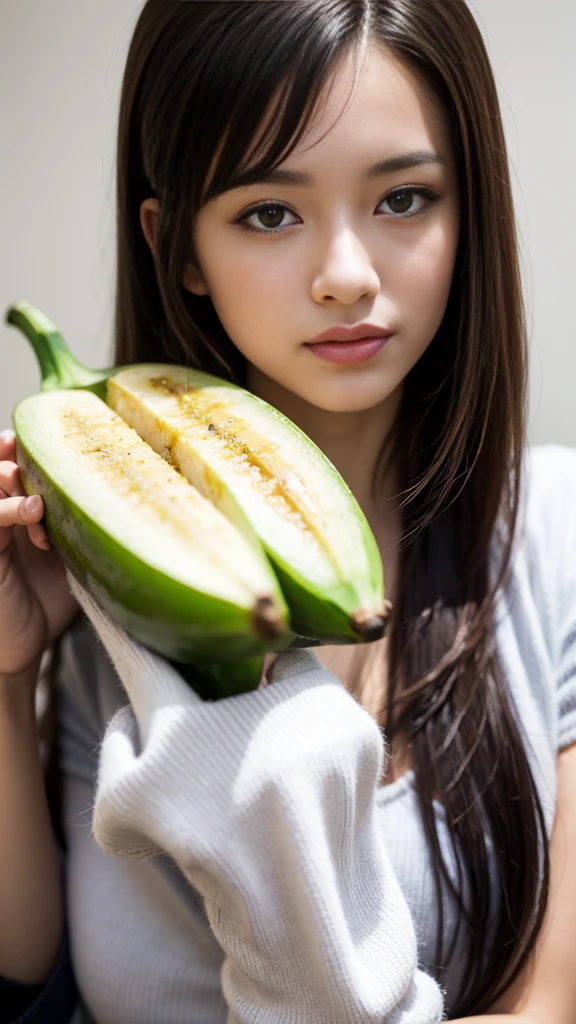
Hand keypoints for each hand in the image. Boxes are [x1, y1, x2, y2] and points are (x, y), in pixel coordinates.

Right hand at [0, 429, 78, 683]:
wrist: (25, 646)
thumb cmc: (51, 603)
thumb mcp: (78, 558)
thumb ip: (91, 529)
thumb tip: (144, 506)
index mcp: (27, 505)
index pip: (23, 458)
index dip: (37, 444)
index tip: (69, 442)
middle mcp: (7, 510)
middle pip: (5, 459)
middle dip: (23, 451)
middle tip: (46, 459)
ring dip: (18, 476)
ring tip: (42, 492)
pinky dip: (10, 507)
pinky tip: (33, 511)